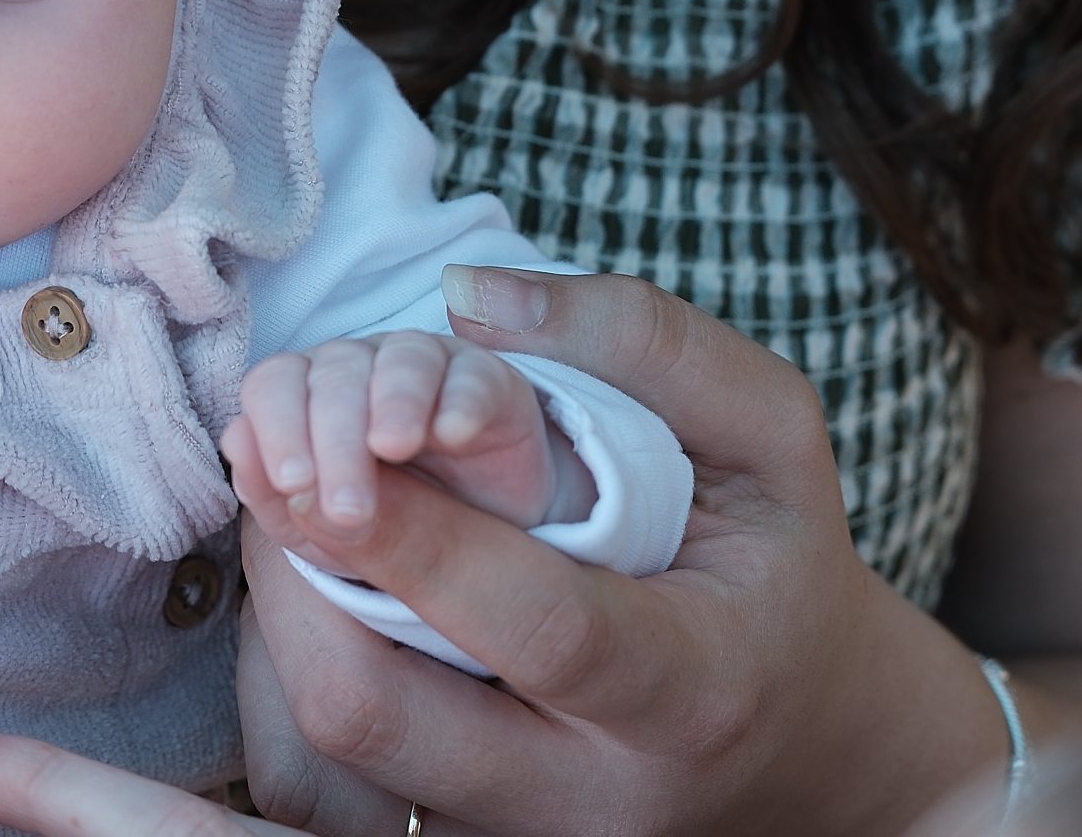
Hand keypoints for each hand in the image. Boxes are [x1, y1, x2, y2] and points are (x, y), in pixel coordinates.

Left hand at [224, 332, 573, 543]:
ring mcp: (425, 373)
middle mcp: (361, 371)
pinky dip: (461, 399)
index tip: (293, 483)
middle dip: (335, 438)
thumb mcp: (324, 537)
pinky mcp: (488, 386)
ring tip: (393, 447)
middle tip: (349, 508)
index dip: (277, 426)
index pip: (273, 386)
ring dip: (393, 400)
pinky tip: (454, 435)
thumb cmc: (381, 531)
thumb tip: (240, 445)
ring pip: (402, 359)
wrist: (474, 549)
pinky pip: (474, 374)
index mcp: (306, 399)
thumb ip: (282, 501)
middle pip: (333, 375)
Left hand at [235, 267, 1007, 836]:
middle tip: (269, 462)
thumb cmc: (780, 565)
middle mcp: (590, 796)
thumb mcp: (770, 434)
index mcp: (689, 688)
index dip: (416, 537)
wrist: (813, 746)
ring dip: (275, 625)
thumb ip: (642, 340)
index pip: (535, 623)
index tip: (329, 452)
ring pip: (325, 764)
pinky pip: (325, 787)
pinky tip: (309, 586)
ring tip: (281, 508)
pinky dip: (291, 678)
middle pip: (378, 716)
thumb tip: (467, 294)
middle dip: (292, 580)